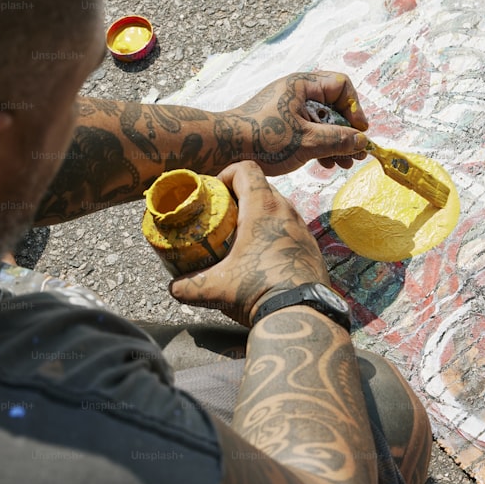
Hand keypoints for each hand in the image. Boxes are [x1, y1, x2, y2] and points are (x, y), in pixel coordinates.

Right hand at [168, 161, 329, 325]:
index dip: (226, 174)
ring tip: (241, 237)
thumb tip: (174, 288)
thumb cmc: (259, 291)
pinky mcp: (311, 246)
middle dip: (239, 196)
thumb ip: (188, 286)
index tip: (214, 193)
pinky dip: (274, 233)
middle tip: (222, 217)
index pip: (245, 169)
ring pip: (277, 207)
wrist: (301, 314)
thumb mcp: (215, 288)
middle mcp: (286, 210)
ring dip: (258, 215)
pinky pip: (290, 228)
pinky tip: (263, 257)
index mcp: (263, 208)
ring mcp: (302, 228)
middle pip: (261, 187)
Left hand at [222, 71, 369, 175]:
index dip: (354, 109)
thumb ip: (337, 140)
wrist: (223, 150)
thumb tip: (362, 141)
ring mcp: (287, 109)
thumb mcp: (306, 142)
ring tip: (344, 164)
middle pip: (333, 105)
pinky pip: (308, 131)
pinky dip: (319, 145)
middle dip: (347, 130)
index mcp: (302, 85)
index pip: (341, 86)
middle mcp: (295, 92)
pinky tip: (325, 165)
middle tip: (357, 153)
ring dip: (336, 142)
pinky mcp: (280, 125)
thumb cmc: (262, 140)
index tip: (360, 132)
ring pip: (321, 121)